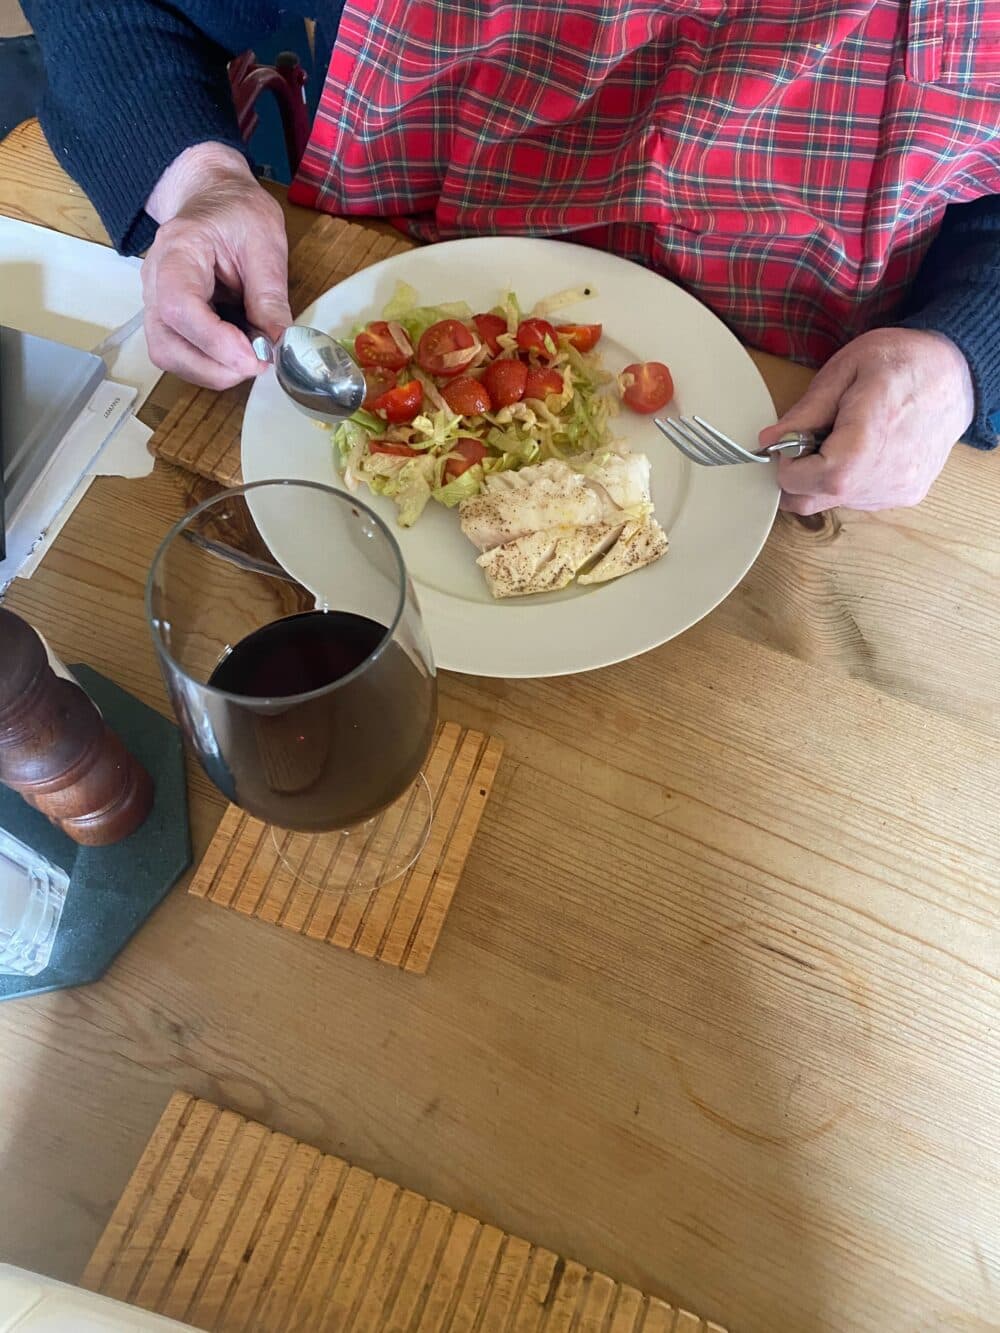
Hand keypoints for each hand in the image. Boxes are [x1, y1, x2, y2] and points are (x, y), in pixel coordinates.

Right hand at [141, 142, 291, 388]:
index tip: (254, 357)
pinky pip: (182, 355)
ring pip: (170, 357)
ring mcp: (156, 304)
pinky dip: (213, 364)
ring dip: (214, 371)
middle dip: (216, 368)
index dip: (215, 341)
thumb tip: (278, 343)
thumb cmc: (236, 213)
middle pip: (166, 346)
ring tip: (252, 355)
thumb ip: (270, 295)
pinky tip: (239, 350)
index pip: (178, 307)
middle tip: (260, 362)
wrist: (214, 198)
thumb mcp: (264, 242)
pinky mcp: (169, 320)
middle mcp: (154, 282)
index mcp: (177, 251)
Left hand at [759, 328, 974, 513]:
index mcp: (865, 443)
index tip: (790, 441)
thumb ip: (806, 410)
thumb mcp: (846, 369)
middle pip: (810, 501)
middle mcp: (883, 477)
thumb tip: (769, 440)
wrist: (957, 372)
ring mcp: (896, 490)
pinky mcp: (905, 495)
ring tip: (842, 438)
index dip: (785, 464)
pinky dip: (846, 481)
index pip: (801, 481)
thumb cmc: (904, 362)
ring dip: (822, 478)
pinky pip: (857, 500)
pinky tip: (862, 450)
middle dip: (796, 475)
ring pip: (831, 503)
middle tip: (811, 439)